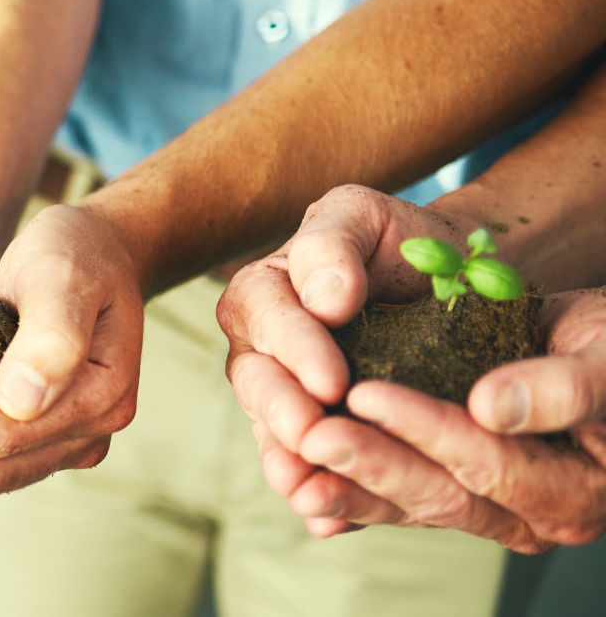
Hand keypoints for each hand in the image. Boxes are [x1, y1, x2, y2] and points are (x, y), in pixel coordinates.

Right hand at [218, 184, 498, 535]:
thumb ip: (331, 242)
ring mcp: (288, 402)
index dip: (295, 351)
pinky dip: (324, 504)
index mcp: (263, 294)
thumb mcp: (362, 216)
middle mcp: (263, 352)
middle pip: (259, 385)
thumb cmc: (399, 242)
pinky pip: (315, 472)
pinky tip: (331, 526)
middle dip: (283, 415)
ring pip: (277, 437)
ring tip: (307, 493)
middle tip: (313, 437)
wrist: (447, 284)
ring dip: (289, 467)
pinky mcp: (323, 442)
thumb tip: (323, 296)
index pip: (264, 319)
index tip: (331, 380)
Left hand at [263, 291, 605, 552]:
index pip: (491, 462)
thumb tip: (493, 408)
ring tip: (290, 467)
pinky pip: (394, 503)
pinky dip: (346, 493)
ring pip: (409, 505)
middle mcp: (532, 516)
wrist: (592, 348)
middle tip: (311, 434)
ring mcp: (488, 513)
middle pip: (441, 494)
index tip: (367, 393)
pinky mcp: (452, 498)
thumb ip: (566, 386)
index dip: (428, 428)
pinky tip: (298, 483)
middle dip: (372, 464)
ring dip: (346, 487)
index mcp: (576, 489)